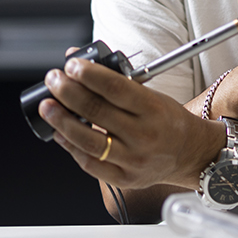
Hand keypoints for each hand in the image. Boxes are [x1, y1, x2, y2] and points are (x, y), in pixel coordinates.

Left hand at [39, 57, 222, 190]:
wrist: (190, 153)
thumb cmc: (167, 120)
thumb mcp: (151, 94)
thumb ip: (115, 80)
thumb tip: (77, 59)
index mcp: (154, 109)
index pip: (116, 88)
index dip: (89, 75)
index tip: (71, 65)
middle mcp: (144, 134)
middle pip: (97, 112)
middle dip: (68, 93)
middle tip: (53, 80)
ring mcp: (134, 159)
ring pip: (89, 141)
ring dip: (62, 121)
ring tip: (47, 106)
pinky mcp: (124, 178)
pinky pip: (90, 164)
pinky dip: (71, 147)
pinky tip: (59, 133)